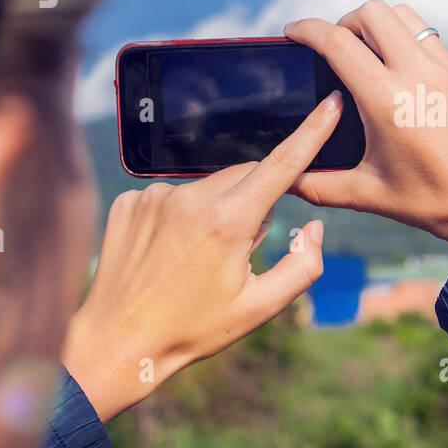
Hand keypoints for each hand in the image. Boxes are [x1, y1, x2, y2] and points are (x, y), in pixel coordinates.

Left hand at [62, 92, 341, 422]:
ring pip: (208, 187)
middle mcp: (189, 198)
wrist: (117, 343)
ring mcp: (154, 196)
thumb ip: (303, 265)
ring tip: (195, 260)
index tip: (330, 104)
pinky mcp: (130, 201)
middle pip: (245, 175)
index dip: (312, 133)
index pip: (281, 165)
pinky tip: (168, 254)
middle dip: (255, 201)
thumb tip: (314, 227)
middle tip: (239, 253)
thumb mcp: (261, 308)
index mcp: (227, 223)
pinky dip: (182, 215)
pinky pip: (173, 195)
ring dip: (216, 210)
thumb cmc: (193, 330)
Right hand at [284, 0, 447, 252]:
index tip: (293, 32)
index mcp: (388, 101)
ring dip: (381, 26)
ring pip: (407, 17)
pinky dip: (411, 47)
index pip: (338, 42)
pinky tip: (408, 80)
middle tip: (337, 47)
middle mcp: (421, 75)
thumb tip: (285, 180)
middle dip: (345, 21)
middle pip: (372, 12)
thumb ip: (318, 185)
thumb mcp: (369, 195)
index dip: (307, 30)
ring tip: (371, 56)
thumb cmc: (434, 204)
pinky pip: (434, 42)